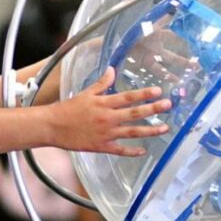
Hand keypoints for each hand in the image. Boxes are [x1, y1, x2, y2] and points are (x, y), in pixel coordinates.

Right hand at [47, 67, 170, 155]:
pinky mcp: (101, 146)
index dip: (144, 94)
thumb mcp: (86, 93)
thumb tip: (112, 70)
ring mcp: (106, 133)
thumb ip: (101, 83)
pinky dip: (132, 151)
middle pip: (135, 113)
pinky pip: (120, 150)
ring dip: (150, 130)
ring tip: (164, 127)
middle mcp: (107, 118)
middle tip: (168, 105)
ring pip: (132, 132)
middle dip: (153, 109)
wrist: (52, 126)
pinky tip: (143, 151)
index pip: (128, 97)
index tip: (158, 91)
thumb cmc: (68, 109)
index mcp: (104, 103)